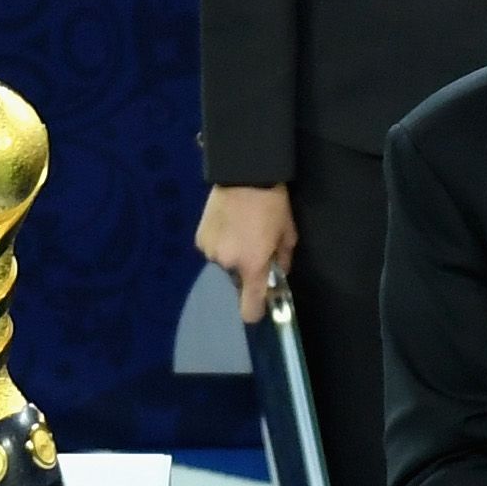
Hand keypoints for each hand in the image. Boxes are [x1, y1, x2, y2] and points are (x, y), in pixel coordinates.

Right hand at [197, 183, 296, 315]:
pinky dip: (220, 244)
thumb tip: (277, 273)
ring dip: (232, 257)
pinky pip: (212, 249)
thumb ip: (283, 260)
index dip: (255, 310)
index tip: (259, 307)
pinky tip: (228, 227)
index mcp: (252, 267)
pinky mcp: (199, 237)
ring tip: (241, 233)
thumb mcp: (287, 235)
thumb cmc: (271, 206)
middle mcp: (227, 264)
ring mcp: (209, 250)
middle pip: (237, 282)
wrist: (243, 174)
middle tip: (256, 249)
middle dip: (247, 272)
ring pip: (224, 265)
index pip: (248, 307)